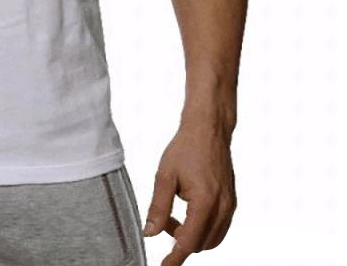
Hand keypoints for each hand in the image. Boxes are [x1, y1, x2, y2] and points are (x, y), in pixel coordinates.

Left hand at [142, 122, 236, 264]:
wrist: (208, 130)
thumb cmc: (185, 148)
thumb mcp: (164, 176)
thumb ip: (158, 206)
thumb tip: (150, 233)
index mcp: (205, 202)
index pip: (189, 242)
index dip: (175, 258)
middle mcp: (223, 208)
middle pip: (201, 244)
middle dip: (180, 240)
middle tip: (163, 220)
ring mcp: (230, 206)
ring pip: (212, 239)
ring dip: (192, 235)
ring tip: (174, 213)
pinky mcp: (231, 202)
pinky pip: (219, 227)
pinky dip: (202, 227)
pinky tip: (187, 209)